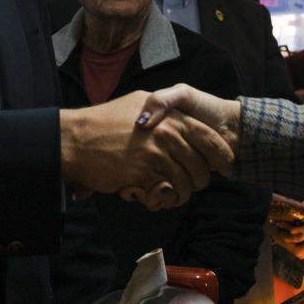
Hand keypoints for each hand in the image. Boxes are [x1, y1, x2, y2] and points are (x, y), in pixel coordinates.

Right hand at [60, 91, 232, 209]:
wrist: (75, 138)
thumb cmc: (104, 123)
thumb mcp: (139, 103)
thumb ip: (163, 111)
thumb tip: (182, 127)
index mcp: (169, 115)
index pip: (208, 137)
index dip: (222, 155)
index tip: (227, 168)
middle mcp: (167, 132)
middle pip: (202, 165)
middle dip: (201, 180)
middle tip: (191, 186)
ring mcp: (156, 152)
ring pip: (187, 183)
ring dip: (183, 194)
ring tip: (171, 195)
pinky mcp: (144, 172)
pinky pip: (168, 192)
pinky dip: (166, 200)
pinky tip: (156, 196)